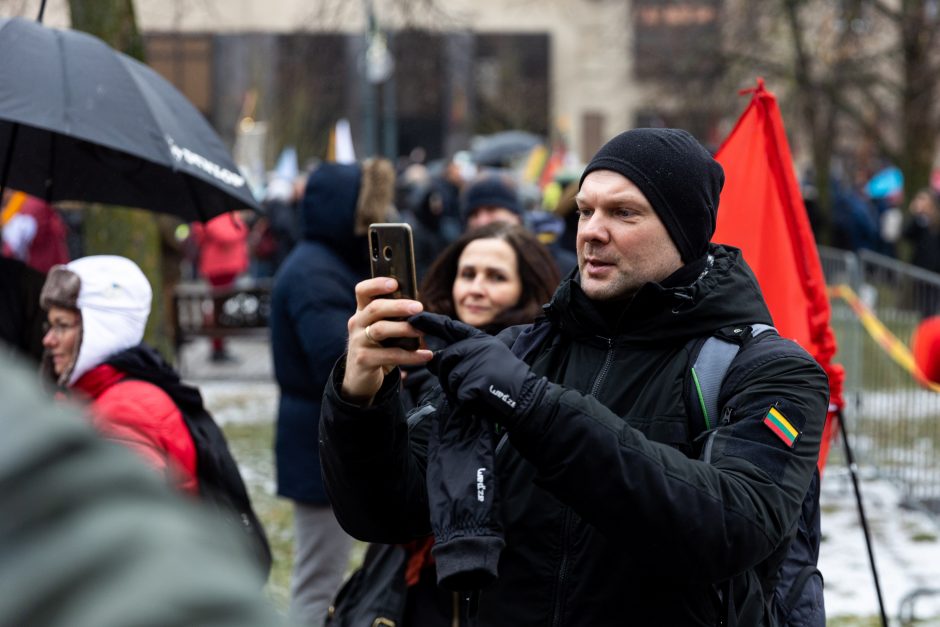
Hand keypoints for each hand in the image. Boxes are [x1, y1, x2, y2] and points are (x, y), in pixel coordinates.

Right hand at [341, 277, 432, 404]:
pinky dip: (411, 356)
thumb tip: (420, 308)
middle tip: (418, 307)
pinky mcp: (364, 360)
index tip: (395, 284)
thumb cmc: (377, 348)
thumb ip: (393, 318)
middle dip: (398, 306)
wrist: (360, 379)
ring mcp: (358, 342)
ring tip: (423, 331)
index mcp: (362, 312)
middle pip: (375, 308)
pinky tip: (426, 355)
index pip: (362, 291)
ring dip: (404, 328)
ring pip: (380, 329)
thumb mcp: (381, 330)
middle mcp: (357, 323)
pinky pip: (390, 355)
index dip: (377, 284)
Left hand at [408, 312, 545, 426]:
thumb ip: (463, 355)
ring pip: (449, 379)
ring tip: (480, 391)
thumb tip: (432, 359)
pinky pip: (458, 394)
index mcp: (481, 340)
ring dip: (459, 390)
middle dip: (448, 376)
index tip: (412, 320)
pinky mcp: (475, 382)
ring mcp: (476, 363)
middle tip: (469, 385)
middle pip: (444, 360)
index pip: (450, 327)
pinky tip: (483, 398)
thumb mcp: (488, 359)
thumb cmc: (507, 382)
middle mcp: (477, 347)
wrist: (527, 399)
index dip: (430, 322)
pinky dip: (468, 401)